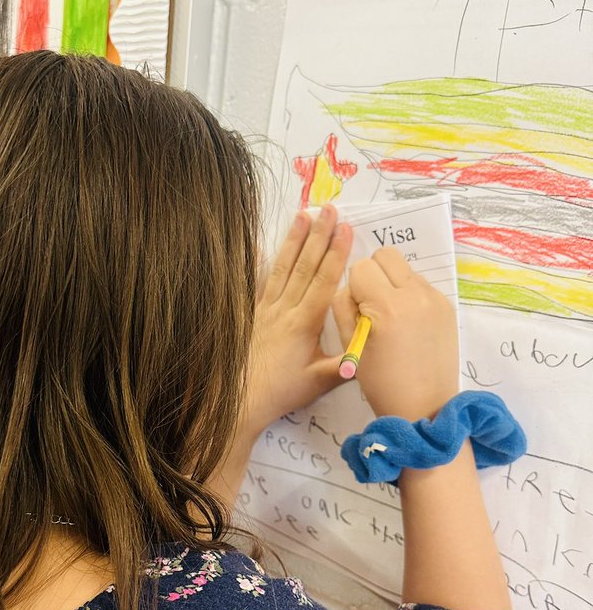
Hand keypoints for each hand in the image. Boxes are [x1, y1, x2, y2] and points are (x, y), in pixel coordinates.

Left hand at [242, 206, 351, 438]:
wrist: (239, 401)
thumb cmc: (281, 392)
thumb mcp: (319, 383)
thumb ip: (346, 366)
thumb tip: (370, 350)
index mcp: (304, 323)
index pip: (324, 280)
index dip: (336, 253)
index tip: (345, 228)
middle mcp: (284, 310)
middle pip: (304, 266)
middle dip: (318, 235)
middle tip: (328, 208)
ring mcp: (264, 310)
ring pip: (281, 268)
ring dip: (293, 240)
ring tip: (302, 214)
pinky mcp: (250, 315)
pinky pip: (254, 283)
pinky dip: (256, 262)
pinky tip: (255, 244)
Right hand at [332, 248, 458, 421]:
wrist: (423, 406)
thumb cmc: (381, 381)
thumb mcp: (350, 345)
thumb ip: (344, 307)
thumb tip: (352, 287)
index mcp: (388, 306)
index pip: (361, 267)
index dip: (353, 287)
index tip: (358, 311)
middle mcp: (416, 295)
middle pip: (385, 255)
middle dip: (372, 275)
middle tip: (372, 305)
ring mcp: (435, 299)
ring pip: (404, 268)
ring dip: (392, 283)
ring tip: (391, 316)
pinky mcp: (446, 306)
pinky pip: (420, 284)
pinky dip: (408, 295)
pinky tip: (408, 323)